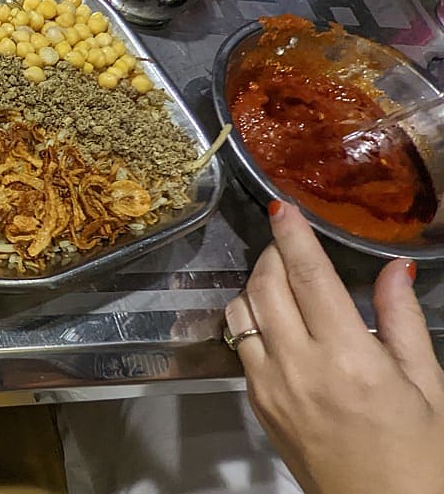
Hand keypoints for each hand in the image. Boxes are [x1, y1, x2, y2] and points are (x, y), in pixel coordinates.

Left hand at [225, 201, 443, 493]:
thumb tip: (395, 268)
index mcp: (348, 358)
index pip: (308, 278)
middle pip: (265, 287)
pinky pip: (241, 347)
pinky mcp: (258, 405)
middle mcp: (299, 367)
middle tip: (288, 242)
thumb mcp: (429, 386)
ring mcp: (271, 388)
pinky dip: (250, 321)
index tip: (281, 208)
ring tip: (281, 279)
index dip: (292, 236)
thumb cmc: (420, 458)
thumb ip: (402, 321)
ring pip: (242, 313)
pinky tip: (275, 321)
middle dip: (272, 255)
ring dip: (256, 286)